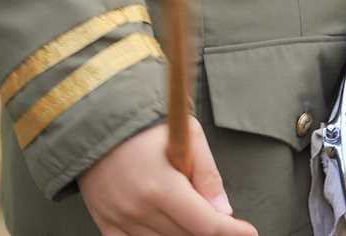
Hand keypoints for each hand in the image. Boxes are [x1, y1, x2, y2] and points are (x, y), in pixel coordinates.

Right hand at [78, 119, 258, 235]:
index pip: (205, 223)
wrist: (96, 121)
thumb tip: (223, 210)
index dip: (230, 232)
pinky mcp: (107, 225)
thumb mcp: (186, 134)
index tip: (248, 233)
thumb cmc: (146, 125)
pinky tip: (166, 226)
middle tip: (213, 211)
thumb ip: (207, 173)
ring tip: (184, 206)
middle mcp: (140, 209)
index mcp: (161, 186)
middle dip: (208, 228)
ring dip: (182, 232)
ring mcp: (122, 220)